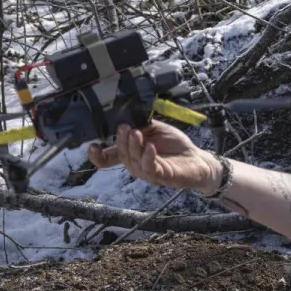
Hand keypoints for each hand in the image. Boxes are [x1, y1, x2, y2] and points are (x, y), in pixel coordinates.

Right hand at [88, 122, 220, 192]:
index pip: (108, 159)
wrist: (198, 158)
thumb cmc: (174, 145)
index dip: (97, 156)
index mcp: (131, 153)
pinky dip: (148, 157)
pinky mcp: (163, 176)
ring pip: (134, 162)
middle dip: (120, 141)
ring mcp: (149, 173)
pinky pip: (151, 169)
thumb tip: (126, 114)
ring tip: (136, 133)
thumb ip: (141, 124)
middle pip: (121, 156)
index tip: (92, 145)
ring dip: (133, 147)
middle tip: (124, 127)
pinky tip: (150, 146)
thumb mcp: (155, 129)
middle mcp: (136, 165)